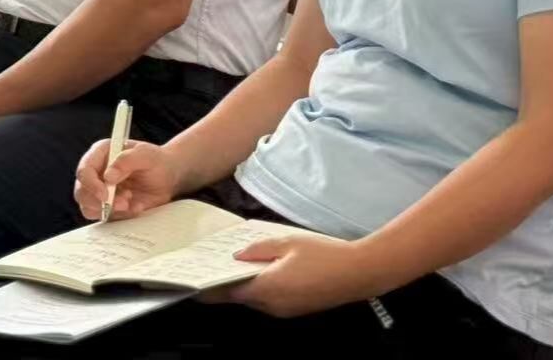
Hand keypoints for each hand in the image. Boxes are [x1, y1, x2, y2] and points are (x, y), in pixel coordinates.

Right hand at [73, 139, 178, 221]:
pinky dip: (119, 216)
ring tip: (131, 202)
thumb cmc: (156, 161)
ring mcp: (100, 191)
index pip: (84, 170)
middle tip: (124, 203)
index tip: (105, 195)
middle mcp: (96, 172)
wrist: (168, 177)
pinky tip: (135, 207)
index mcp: (101, 154)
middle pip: (82, 192)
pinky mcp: (108, 206)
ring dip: (110, 210)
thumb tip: (108, 176)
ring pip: (89, 207)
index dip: (91, 184)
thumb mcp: (146, 155)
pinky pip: (104, 217)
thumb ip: (127, 160)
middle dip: (100, 202)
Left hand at [215, 231, 374, 317]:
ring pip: (255, 298)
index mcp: (266, 289)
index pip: (228, 293)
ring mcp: (284, 310)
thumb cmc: (324, 255)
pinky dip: (261, 286)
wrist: (358, 274)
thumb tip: (237, 255)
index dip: (210, 287)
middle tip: (214, 263)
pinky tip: (265, 269)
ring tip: (238, 262)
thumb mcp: (287, 242)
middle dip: (227, 282)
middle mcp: (272, 305)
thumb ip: (258, 249)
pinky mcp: (295, 309)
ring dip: (246, 284)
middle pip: (241, 296)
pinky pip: (270, 298)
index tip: (194, 281)